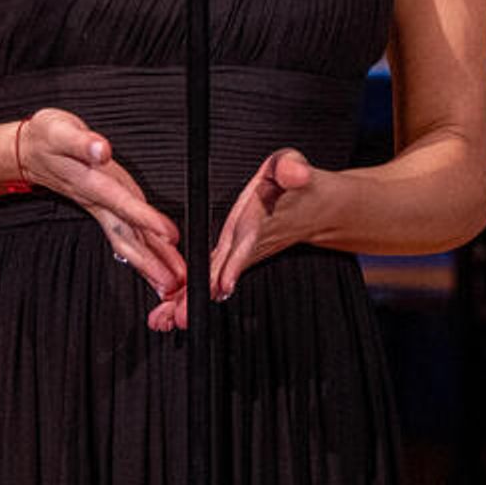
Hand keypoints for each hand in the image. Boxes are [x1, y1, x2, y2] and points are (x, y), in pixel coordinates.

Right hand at [15, 108, 184, 304]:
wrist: (26, 151)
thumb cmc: (46, 138)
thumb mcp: (60, 131)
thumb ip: (82, 142)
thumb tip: (101, 150)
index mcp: (90, 182)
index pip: (122, 204)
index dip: (145, 220)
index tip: (168, 235)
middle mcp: (97, 200)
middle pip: (126, 235)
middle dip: (150, 260)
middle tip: (175, 280)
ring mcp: (100, 207)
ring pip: (125, 240)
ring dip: (147, 263)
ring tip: (169, 283)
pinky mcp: (102, 207)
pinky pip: (122, 236)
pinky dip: (138, 254)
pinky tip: (151, 267)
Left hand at [145, 147, 317, 331]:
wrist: (314, 208)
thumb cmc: (298, 185)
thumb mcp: (294, 166)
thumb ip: (292, 168)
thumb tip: (295, 174)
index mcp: (261, 219)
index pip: (247, 243)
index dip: (235, 263)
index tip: (224, 285)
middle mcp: (250, 242)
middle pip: (225, 270)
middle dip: (205, 293)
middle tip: (182, 316)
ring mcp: (241, 251)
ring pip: (216, 278)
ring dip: (195, 299)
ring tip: (172, 318)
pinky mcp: (233, 253)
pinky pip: (212, 273)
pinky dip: (195, 291)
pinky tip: (174, 307)